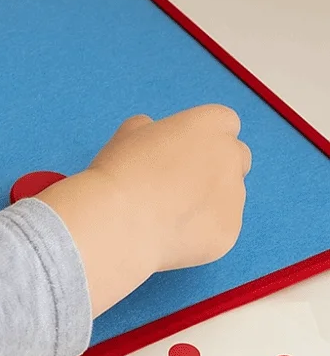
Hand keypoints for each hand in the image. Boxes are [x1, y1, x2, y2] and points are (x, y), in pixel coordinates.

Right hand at [36, 105, 251, 316]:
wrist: (119, 221)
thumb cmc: (120, 171)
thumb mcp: (129, 133)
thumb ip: (154, 130)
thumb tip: (161, 142)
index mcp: (209, 124)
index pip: (224, 123)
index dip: (203, 136)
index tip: (181, 149)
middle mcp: (231, 157)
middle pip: (236, 157)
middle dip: (216, 166)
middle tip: (179, 181)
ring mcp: (234, 197)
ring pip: (228, 196)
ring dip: (207, 200)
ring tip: (166, 213)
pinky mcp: (229, 232)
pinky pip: (220, 228)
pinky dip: (201, 231)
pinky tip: (170, 233)